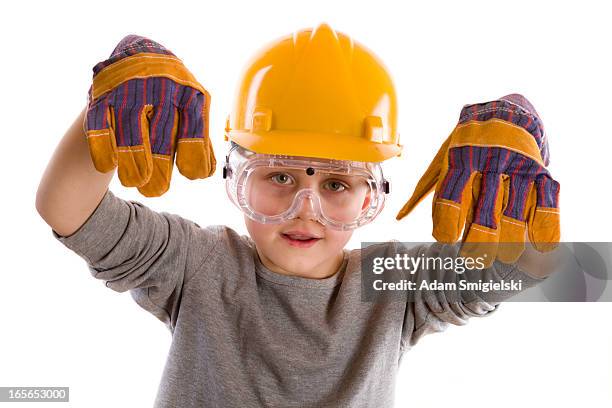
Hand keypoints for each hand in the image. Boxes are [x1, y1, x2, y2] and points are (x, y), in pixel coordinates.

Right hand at [84, 35, 215, 195]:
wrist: (141, 51)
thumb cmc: (172, 92)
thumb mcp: (190, 106)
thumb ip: (198, 136)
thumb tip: (206, 172)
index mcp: (187, 90)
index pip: (193, 122)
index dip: (193, 149)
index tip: (193, 175)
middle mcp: (160, 86)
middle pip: (160, 128)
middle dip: (159, 162)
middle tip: (158, 191)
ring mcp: (130, 87)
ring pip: (131, 126)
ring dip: (131, 157)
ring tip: (133, 184)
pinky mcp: (104, 91)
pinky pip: (100, 118)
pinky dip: (103, 143)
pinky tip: (107, 167)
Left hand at [396, 94, 559, 266]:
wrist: (504, 109)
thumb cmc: (465, 142)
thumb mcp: (441, 160)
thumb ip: (424, 190)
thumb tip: (400, 218)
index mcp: (459, 159)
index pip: (452, 192)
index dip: (449, 218)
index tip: (446, 240)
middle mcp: (488, 162)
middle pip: (485, 206)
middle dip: (481, 237)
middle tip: (476, 260)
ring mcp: (516, 166)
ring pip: (515, 207)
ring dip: (511, 236)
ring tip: (506, 257)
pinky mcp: (538, 169)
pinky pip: (545, 199)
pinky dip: (545, 223)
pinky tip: (541, 246)